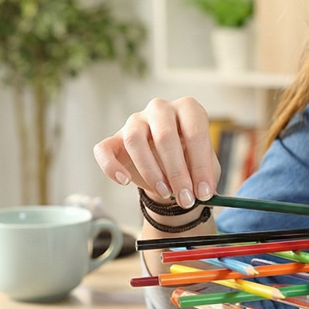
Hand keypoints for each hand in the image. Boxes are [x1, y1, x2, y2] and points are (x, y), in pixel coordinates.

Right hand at [93, 97, 220, 208]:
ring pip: (134, 140)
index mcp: (188, 109)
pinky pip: (104, 149)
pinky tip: (125, 181)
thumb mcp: (204, 165)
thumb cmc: (189, 160)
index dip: (200, 165)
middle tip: (185, 199)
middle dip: (177, 173)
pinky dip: (111, 167)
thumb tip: (202, 191)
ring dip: (150, 171)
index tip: (204, 192)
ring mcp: (135, 121)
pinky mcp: (115, 138)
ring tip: (165, 192)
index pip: (195, 131)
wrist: (168, 167)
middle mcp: (161, 109)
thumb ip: (204, 175)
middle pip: (165, 136)